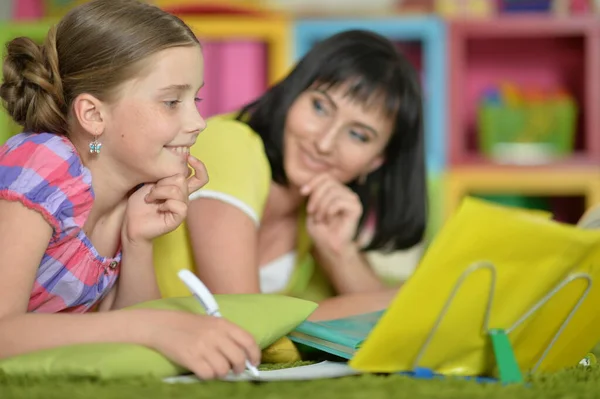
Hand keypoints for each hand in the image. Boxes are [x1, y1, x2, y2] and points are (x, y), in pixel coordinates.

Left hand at [123, 155, 207, 242]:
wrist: (131, 224)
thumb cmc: (139, 204)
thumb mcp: (151, 183)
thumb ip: (165, 175)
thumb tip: (177, 164)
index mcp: (180, 189)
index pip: (201, 177)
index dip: (200, 166)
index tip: (189, 158)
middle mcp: (184, 197)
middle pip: (182, 179)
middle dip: (162, 181)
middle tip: (151, 191)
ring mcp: (182, 208)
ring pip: (177, 190)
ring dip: (158, 192)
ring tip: (150, 199)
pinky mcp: (178, 218)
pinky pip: (178, 204)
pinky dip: (163, 204)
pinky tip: (157, 209)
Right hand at [138, 309, 260, 379]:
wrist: (162, 325)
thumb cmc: (189, 325)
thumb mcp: (212, 322)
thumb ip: (228, 335)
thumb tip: (244, 355)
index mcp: (223, 324)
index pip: (248, 340)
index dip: (255, 354)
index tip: (254, 362)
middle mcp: (215, 335)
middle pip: (238, 358)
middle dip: (239, 368)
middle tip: (235, 370)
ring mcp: (203, 347)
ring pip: (223, 369)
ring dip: (221, 373)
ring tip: (215, 369)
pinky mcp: (191, 358)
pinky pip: (208, 375)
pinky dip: (208, 376)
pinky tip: (204, 370)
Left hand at [301, 173, 362, 254]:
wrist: (330, 247)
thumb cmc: (321, 231)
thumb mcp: (312, 209)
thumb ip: (313, 194)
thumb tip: (309, 185)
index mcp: (336, 191)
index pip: (325, 177)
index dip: (313, 182)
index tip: (303, 193)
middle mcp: (346, 193)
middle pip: (328, 183)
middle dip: (315, 197)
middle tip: (311, 212)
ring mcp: (352, 200)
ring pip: (332, 191)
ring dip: (321, 206)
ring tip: (320, 219)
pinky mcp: (356, 208)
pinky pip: (338, 201)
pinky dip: (329, 211)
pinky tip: (329, 220)